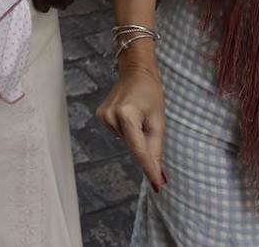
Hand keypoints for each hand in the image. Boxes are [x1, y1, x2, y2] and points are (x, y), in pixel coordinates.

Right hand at [98, 62, 166, 192]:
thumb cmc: (150, 92)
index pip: (138, 150)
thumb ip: (156, 148)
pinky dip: (128, 132)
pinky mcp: (100, 116)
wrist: (135, 71)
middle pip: (132, 146)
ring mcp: (103, 117)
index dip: (149, 169)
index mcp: (127, 115)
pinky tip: (130, 116)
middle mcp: (111, 117)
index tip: (158, 186)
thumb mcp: (158, 119)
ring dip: (136, 137)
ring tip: (140, 116)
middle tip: (152, 128)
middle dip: (145, 148)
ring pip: (126, 141)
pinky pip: (119, 134)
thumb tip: (158, 174)